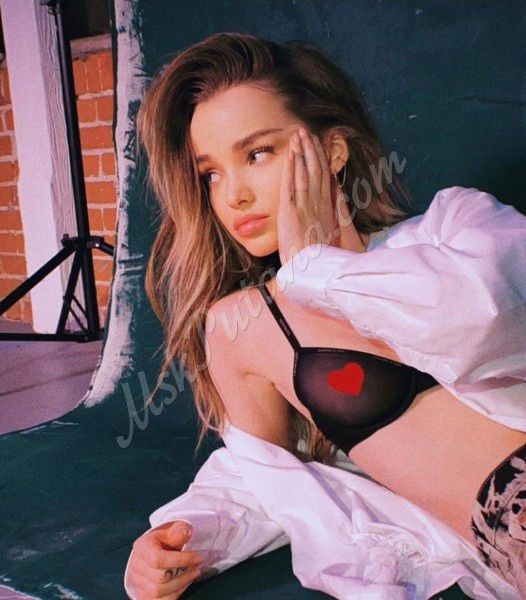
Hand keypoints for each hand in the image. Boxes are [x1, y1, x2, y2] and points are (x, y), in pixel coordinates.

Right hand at [125, 520, 202, 598]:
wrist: (152, 551)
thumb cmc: (164, 541)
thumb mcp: (172, 529)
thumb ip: (179, 530)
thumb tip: (184, 534)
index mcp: (142, 547)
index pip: (158, 559)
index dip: (180, 560)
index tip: (197, 558)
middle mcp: (136, 566)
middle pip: (159, 577)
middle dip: (183, 573)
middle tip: (197, 566)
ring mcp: (137, 583)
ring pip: (158, 592)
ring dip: (181, 584)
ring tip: (193, 574)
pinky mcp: (143, 595)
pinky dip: (175, 594)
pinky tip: (184, 583)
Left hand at [277, 126, 364, 266]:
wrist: (311, 273)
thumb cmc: (320, 260)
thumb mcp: (332, 235)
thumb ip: (336, 213)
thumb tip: (337, 193)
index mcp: (327, 209)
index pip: (325, 178)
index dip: (321, 159)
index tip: (319, 144)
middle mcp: (318, 205)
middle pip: (317, 170)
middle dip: (312, 149)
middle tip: (307, 131)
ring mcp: (305, 207)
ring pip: (305, 173)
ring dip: (302, 152)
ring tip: (299, 133)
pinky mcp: (291, 213)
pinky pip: (291, 185)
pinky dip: (292, 167)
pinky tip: (291, 153)